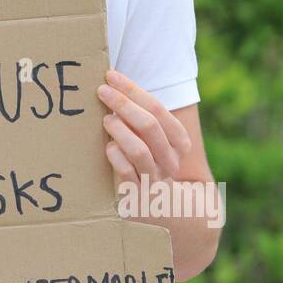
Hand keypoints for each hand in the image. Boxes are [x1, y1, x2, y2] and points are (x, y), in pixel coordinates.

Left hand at [97, 69, 191, 185]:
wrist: (156, 206)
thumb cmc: (146, 159)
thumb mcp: (150, 138)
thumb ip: (139, 115)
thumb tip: (111, 81)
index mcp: (179, 142)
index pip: (158, 109)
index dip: (133, 90)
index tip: (111, 76)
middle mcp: (171, 160)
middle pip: (150, 126)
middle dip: (124, 104)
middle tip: (102, 91)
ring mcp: (155, 179)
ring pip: (140, 150)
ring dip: (120, 130)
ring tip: (106, 119)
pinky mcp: (137, 195)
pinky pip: (127, 173)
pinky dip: (116, 157)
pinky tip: (108, 147)